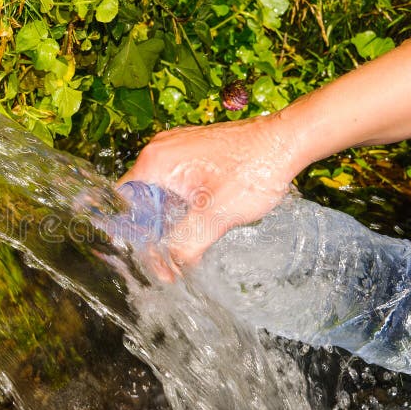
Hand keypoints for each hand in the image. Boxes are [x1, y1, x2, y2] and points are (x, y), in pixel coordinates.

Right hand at [117, 115, 300, 267]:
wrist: (286, 140)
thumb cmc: (252, 172)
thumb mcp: (214, 217)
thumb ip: (185, 245)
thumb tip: (171, 268)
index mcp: (155, 162)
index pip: (124, 202)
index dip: (130, 234)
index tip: (143, 258)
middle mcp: (161, 149)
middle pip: (140, 197)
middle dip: (151, 231)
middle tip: (166, 261)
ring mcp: (178, 146)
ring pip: (159, 190)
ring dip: (167, 219)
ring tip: (182, 247)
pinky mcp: (194, 149)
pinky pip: (176, 180)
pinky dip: (180, 203)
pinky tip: (195, 223)